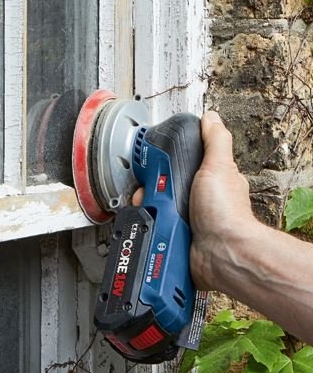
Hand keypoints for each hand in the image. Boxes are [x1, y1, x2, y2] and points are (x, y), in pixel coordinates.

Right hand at [132, 111, 256, 290]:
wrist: (222, 254)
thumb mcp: (220, 167)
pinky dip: (147, 230)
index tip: (150, 168)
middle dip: (148, 192)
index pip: (176, 169)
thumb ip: (215, 142)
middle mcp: (196, 204)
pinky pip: (153, 232)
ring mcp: (185, 224)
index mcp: (207, 184)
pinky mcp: (176, 241)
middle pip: (160, 191)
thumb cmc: (226, 213)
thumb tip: (211, 118)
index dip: (161, 167)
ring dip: (145, 211)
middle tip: (147, 194)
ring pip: (153, 211)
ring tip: (149, 212)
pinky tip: (148, 227)